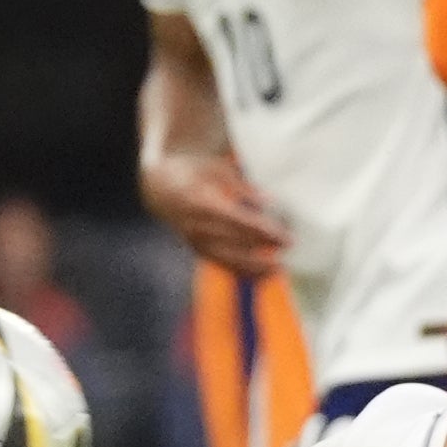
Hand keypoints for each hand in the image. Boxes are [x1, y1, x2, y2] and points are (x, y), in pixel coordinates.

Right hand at [139, 149, 291, 274]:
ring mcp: (195, 241)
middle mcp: (196, 226)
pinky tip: (262, 277)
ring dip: (254, 267)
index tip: (284, 236)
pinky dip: (242, 272)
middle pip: (235, 242)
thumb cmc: (191, 172)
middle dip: (263, 249)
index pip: (238, 221)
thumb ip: (242, 187)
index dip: (263, 231)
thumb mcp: (215, 169)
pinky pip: (221, 265)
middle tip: (289, 251)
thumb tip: (269, 202)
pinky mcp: (196, 250)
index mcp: (201, 202)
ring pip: (228, 259)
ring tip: (279, 270)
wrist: (157, 188)